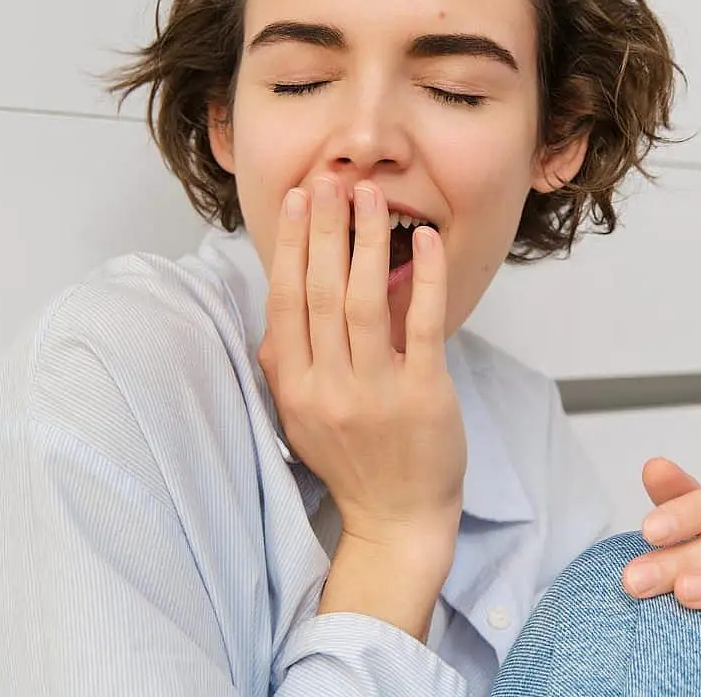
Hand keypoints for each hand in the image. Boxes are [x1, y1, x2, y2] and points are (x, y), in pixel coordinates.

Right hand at [260, 177, 465, 560]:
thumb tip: (275, 308)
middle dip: (326, 229)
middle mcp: (328, 387)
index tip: (297, 201)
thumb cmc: (350, 462)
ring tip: (372, 197)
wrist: (396, 519)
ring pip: (366, 301)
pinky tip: (425, 241)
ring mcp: (376, 392)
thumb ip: (283, 364)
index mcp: (294, 387)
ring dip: (368, 242)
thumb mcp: (298, 417)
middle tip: (330, 181)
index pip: (287, 302)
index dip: (292, 247)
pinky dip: (423, 279)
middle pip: (322, 292)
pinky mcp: (423, 395)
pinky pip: (422, 324)